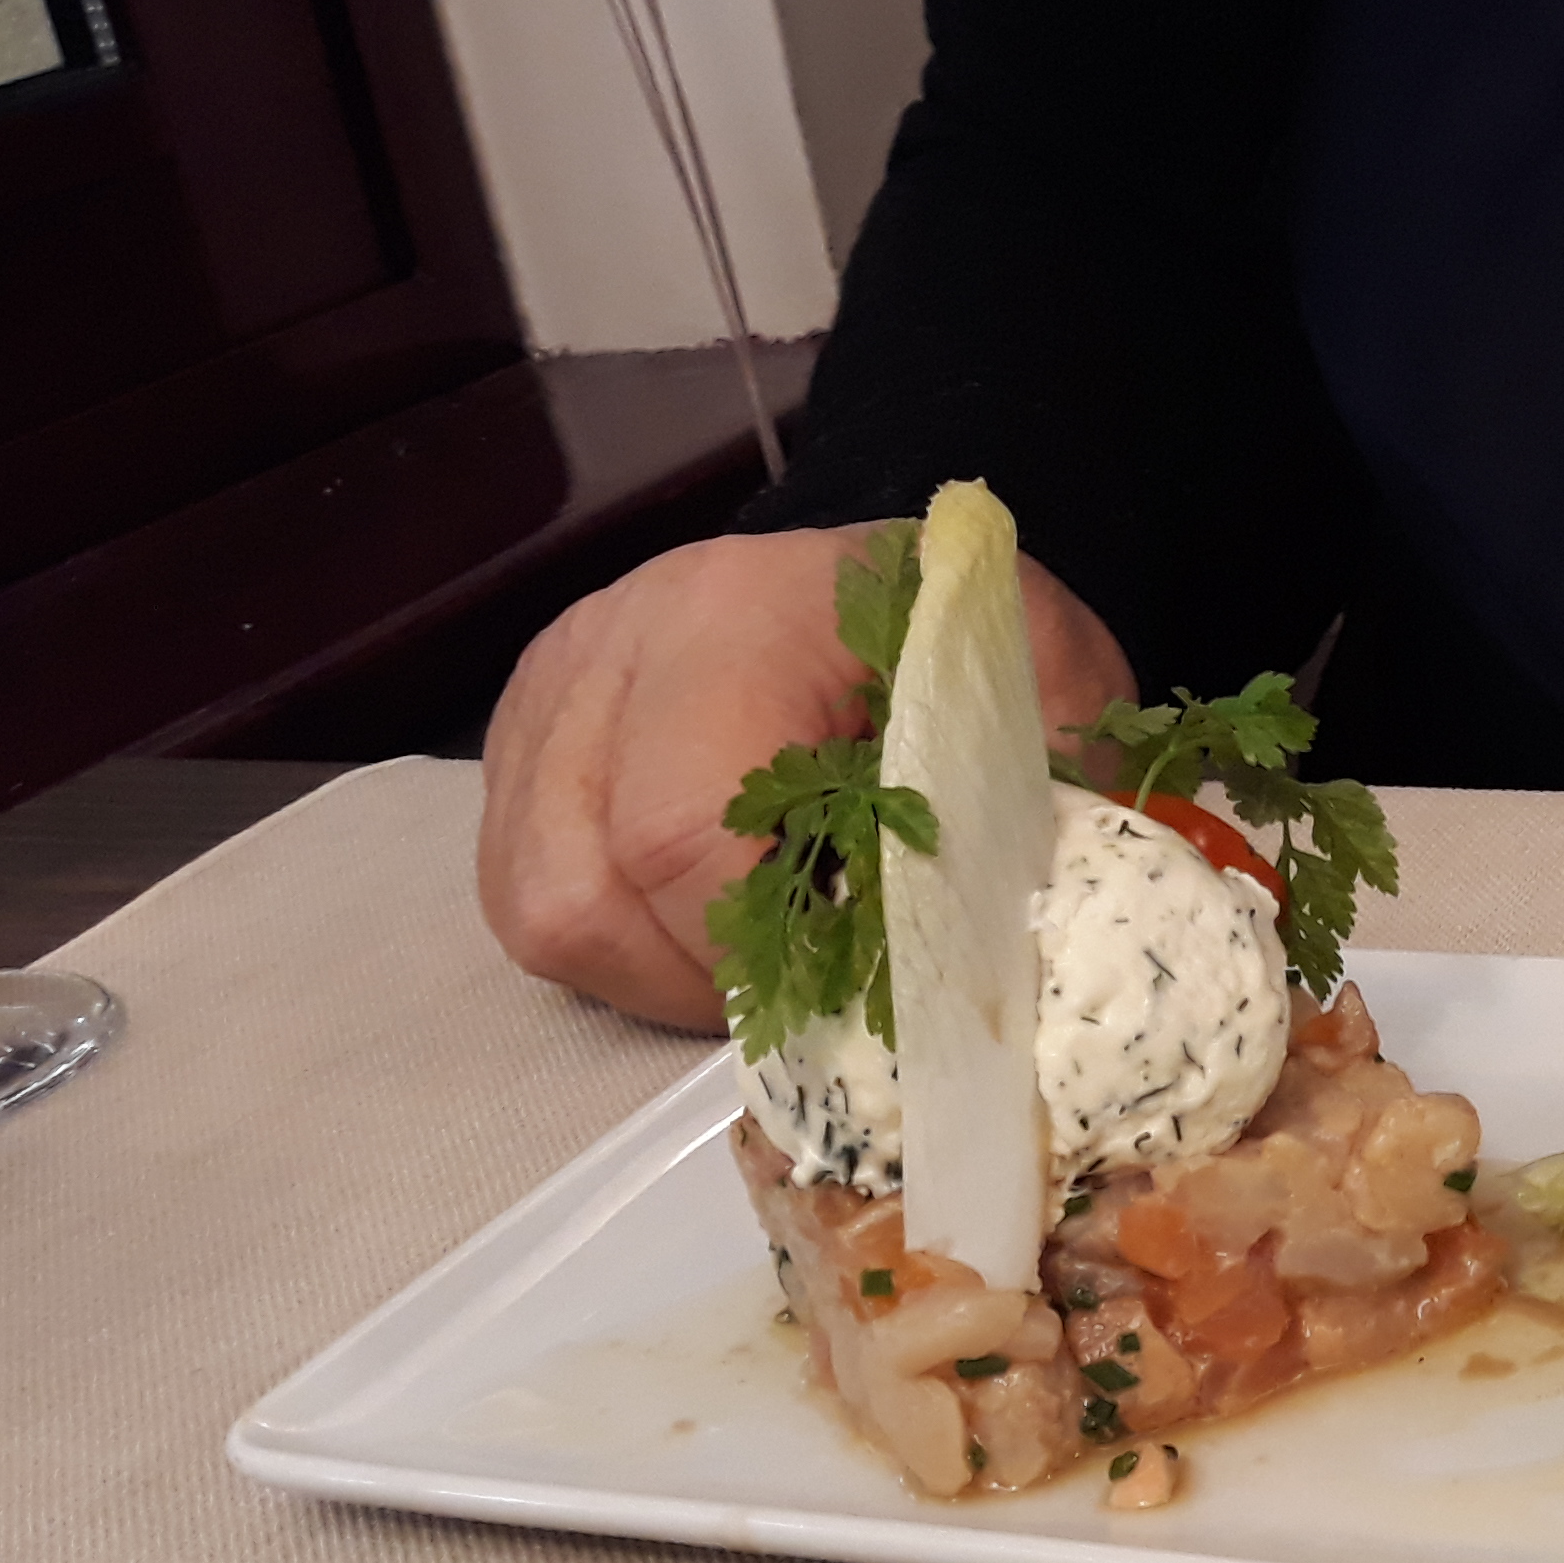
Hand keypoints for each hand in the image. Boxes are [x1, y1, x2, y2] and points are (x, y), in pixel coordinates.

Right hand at [479, 524, 1138, 1027]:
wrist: (886, 570)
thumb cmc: (960, 636)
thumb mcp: (1043, 680)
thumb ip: (1044, 785)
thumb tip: (1023, 937)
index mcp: (738, 618)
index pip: (680, 831)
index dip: (752, 951)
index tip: (844, 991)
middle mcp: (612, 646)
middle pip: (582, 888)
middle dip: (698, 980)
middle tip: (804, 992)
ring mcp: (549, 696)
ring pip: (537, 907)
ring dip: (648, 972)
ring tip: (756, 959)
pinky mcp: (523, 744)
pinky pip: (520, 892)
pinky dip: (616, 942)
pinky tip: (702, 924)